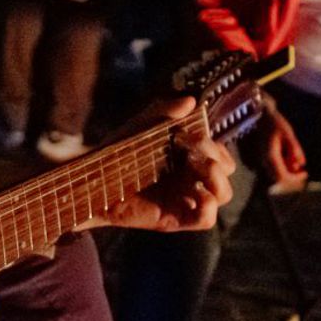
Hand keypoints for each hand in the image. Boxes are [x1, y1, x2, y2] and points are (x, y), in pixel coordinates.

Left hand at [97, 97, 236, 232]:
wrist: (93, 179)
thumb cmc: (117, 152)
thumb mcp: (142, 126)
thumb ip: (165, 111)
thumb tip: (190, 101)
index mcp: (189, 156)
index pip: (220, 152)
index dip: (213, 144)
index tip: (187, 136)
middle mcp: (191, 177)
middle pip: (226, 170)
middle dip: (216, 157)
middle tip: (190, 152)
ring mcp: (185, 198)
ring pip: (223, 194)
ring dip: (217, 179)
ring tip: (196, 169)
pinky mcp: (175, 218)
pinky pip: (206, 219)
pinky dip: (209, 207)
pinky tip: (197, 194)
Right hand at [262, 105, 308, 192]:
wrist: (258, 115)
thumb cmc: (274, 122)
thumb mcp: (288, 133)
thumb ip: (295, 149)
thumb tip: (302, 163)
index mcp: (271, 156)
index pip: (283, 177)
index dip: (295, 178)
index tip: (305, 172)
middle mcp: (264, 160)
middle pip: (278, 178)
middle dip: (292, 176)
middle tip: (302, 169)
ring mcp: (261, 159)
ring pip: (275, 173)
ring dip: (287, 170)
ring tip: (296, 159)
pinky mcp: (262, 156)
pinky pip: (273, 166)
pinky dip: (283, 165)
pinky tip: (288, 155)